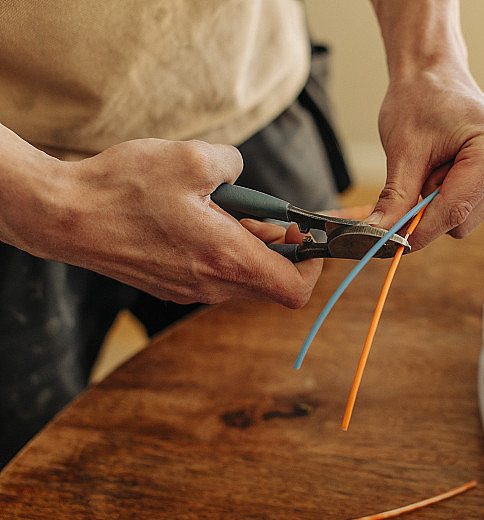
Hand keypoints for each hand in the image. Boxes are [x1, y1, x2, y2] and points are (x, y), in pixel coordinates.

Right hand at [5, 136, 320, 305]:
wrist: (63, 216)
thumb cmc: (123, 189)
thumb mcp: (191, 158)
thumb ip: (234, 165)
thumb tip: (241, 175)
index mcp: (226, 259)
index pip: (295, 288)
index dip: (314, 263)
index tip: (310, 234)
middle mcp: (212, 284)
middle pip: (272, 281)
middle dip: (282, 248)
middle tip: (269, 211)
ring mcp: (190, 290)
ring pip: (243, 276)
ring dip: (250, 246)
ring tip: (227, 209)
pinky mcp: (171, 284)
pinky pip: (215, 273)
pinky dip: (224, 250)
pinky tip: (201, 218)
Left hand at [367, 66, 483, 248]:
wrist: (434, 73)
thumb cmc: (420, 99)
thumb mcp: (403, 149)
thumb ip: (395, 197)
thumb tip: (378, 235)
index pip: (455, 212)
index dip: (418, 231)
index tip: (388, 242)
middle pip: (461, 222)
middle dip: (430, 208)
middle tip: (420, 169)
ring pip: (463, 221)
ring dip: (439, 202)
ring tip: (436, 162)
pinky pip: (469, 210)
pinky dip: (449, 198)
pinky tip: (447, 168)